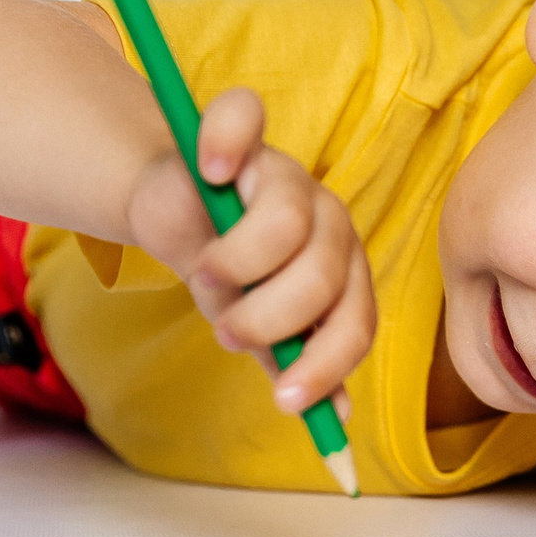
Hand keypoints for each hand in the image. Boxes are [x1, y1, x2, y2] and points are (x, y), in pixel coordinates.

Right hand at [124, 87, 375, 416]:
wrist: (179, 218)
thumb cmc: (229, 275)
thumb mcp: (258, 326)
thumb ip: (291, 361)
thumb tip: (335, 418)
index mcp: (344, 272)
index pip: (356, 322)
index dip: (324, 365)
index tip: (284, 399)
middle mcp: (329, 220)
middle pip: (320, 277)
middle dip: (268, 320)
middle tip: (226, 330)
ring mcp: (289, 174)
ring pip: (287, 225)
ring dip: (235, 267)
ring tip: (205, 280)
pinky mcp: (244, 130)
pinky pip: (242, 118)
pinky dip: (224, 144)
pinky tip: (210, 169)